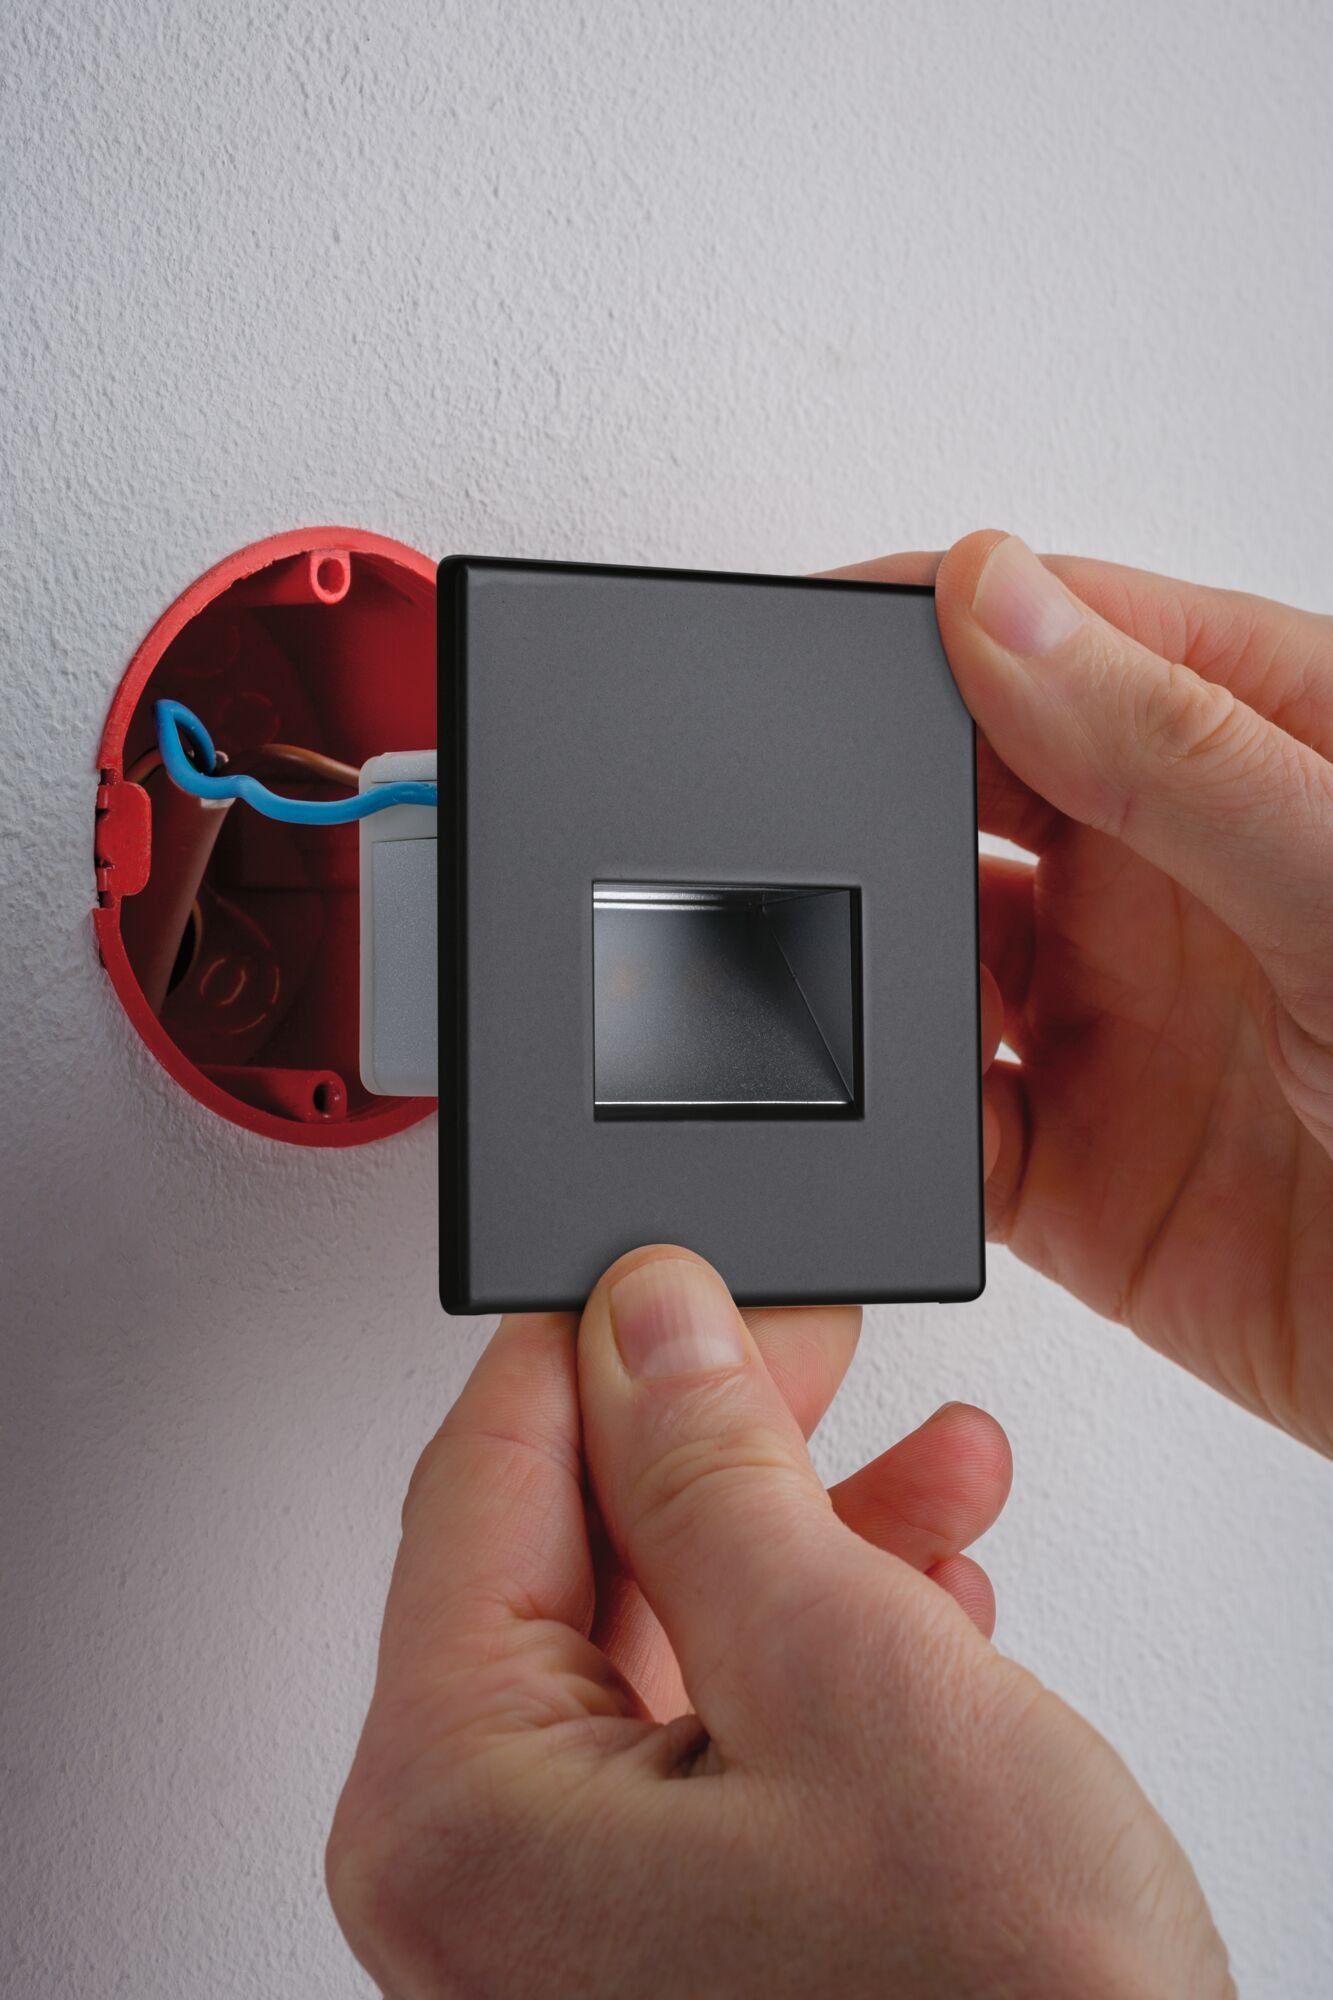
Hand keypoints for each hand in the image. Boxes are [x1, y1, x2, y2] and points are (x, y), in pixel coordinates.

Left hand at [328, 1247, 1229, 1997]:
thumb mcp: (842, 1671)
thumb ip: (711, 1469)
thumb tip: (647, 1319)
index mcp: (451, 1811)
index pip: (481, 1475)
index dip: (597, 1340)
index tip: (685, 1265)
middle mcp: (477, 1876)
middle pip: (573, 1547)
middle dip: (726, 1437)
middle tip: (813, 1346)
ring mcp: (566, 1914)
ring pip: (664, 1624)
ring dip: (802, 1527)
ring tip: (928, 1467)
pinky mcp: (664, 1927)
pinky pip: (713, 1720)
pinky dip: (818, 1637)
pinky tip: (922, 1587)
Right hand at [838, 535, 1332, 1453]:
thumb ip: (1173, 747)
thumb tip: (994, 601)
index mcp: (1260, 758)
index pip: (1066, 636)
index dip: (938, 622)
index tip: (822, 635)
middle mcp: (1171, 882)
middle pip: (965, 795)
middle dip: (877, 804)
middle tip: (818, 829)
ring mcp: (1114, 1026)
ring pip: (928, 963)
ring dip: (874, 972)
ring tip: (872, 986)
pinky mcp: (1071, 1174)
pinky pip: (938, 1133)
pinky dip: (899, 1133)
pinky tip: (925, 1125)